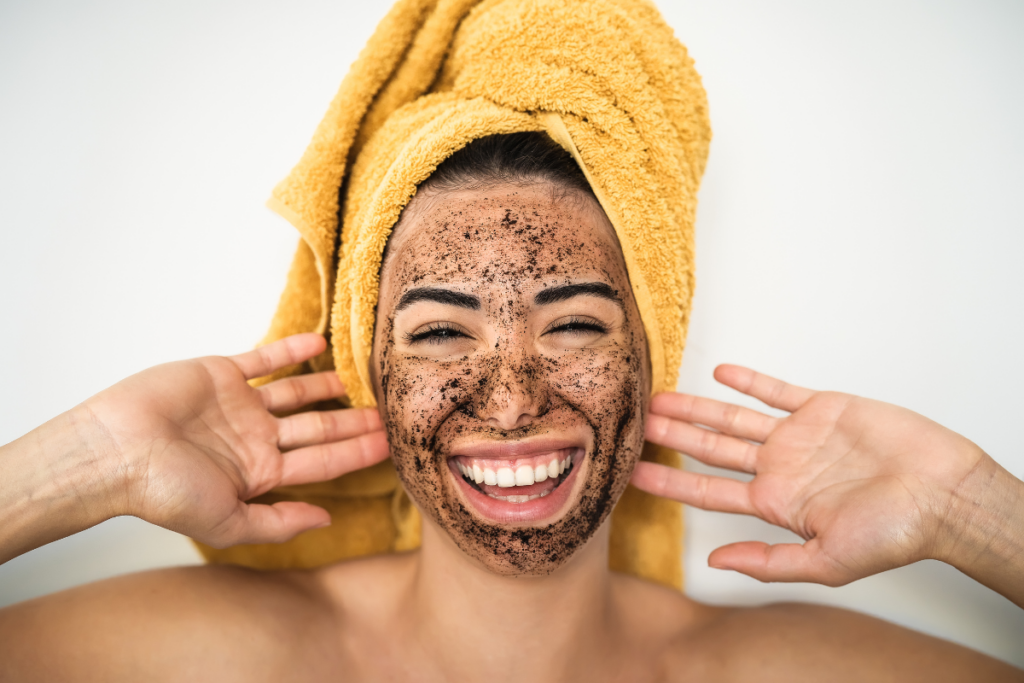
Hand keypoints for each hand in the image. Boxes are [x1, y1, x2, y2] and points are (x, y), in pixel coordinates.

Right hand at [83, 334, 388, 547]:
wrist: (115, 450)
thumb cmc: (164, 492)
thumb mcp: (228, 522)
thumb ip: (278, 523)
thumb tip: (326, 520)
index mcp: (259, 473)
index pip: (322, 462)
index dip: (357, 454)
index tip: (392, 446)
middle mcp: (255, 438)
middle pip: (318, 427)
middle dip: (353, 423)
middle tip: (390, 414)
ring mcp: (240, 405)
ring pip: (296, 392)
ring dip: (327, 386)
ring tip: (359, 382)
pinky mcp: (221, 374)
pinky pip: (264, 359)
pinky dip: (291, 350)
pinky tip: (320, 343)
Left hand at [631, 365, 990, 586]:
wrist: (944, 493)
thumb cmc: (895, 533)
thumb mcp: (827, 562)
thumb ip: (769, 562)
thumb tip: (714, 564)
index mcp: (776, 503)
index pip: (709, 490)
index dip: (671, 481)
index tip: (634, 473)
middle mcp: (780, 467)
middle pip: (713, 448)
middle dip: (674, 435)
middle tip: (637, 423)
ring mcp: (799, 436)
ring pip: (735, 418)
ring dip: (699, 406)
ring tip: (662, 398)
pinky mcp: (823, 408)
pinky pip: (777, 390)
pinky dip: (750, 381)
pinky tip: (721, 373)